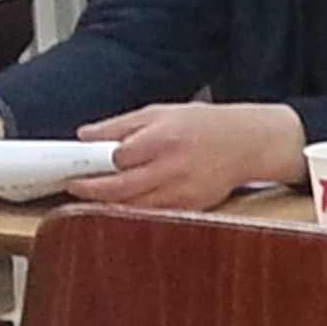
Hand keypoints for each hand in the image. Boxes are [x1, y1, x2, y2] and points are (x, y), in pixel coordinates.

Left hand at [65, 104, 307, 212]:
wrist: (251, 142)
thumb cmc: (206, 124)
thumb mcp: (163, 112)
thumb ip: (121, 124)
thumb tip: (85, 135)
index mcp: (164, 138)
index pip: (115, 157)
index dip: (93, 162)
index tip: (76, 164)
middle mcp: (173, 167)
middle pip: (118, 188)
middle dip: (91, 189)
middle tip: (75, 185)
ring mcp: (183, 190)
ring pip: (132, 207)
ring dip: (108, 204)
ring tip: (96, 195)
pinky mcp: (191, 206)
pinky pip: (152, 214)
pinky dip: (133, 211)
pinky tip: (124, 203)